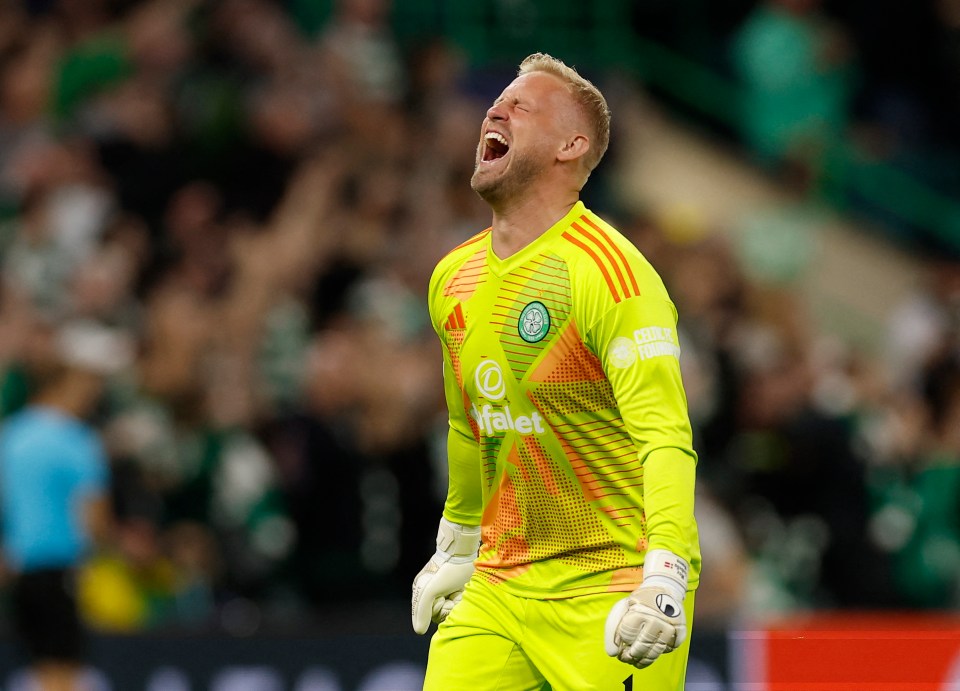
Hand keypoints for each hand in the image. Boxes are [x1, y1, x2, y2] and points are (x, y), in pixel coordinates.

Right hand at [411, 518, 480, 633]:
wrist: (463, 549)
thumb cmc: (447, 569)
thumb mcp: (431, 590)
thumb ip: (422, 610)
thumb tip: (419, 632)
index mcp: (422, 592)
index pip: (433, 615)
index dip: (442, 610)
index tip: (446, 598)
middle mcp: (432, 593)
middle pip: (443, 613)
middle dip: (452, 605)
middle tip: (456, 592)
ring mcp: (445, 591)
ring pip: (453, 609)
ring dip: (460, 601)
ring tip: (462, 589)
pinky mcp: (457, 588)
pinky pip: (460, 603)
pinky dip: (464, 598)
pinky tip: (466, 588)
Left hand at [604, 549, 687, 667]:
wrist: (664, 589)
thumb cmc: (639, 601)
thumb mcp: (621, 608)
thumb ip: (612, 630)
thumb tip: (612, 653)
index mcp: (639, 612)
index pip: (627, 637)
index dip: (620, 645)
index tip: (619, 648)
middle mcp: (656, 620)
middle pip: (641, 648)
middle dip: (630, 657)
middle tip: (626, 659)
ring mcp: (670, 627)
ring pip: (655, 653)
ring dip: (643, 661)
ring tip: (636, 662)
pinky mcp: (680, 632)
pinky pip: (668, 650)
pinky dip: (659, 653)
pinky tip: (651, 651)